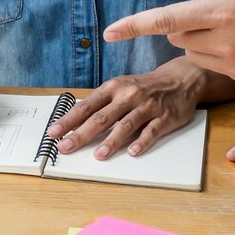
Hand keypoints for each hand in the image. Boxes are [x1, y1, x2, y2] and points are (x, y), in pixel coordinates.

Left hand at [45, 58, 205, 159]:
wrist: (180, 79)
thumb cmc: (143, 87)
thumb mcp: (119, 88)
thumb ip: (100, 104)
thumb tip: (75, 123)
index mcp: (113, 88)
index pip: (86, 107)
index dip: (68, 120)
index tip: (54, 133)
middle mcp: (128, 96)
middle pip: (101, 118)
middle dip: (81, 134)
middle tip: (66, 147)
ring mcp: (147, 106)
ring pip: (126, 125)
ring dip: (111, 141)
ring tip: (98, 155)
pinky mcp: (165, 117)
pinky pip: (152, 131)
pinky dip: (142, 141)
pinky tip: (133, 152)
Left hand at [102, 0, 234, 88]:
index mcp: (224, 10)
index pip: (165, 19)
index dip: (133, 25)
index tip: (109, 32)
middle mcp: (226, 43)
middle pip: (178, 35)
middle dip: (186, 20)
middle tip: (222, 4)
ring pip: (196, 52)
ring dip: (203, 37)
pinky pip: (219, 66)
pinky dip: (225, 53)